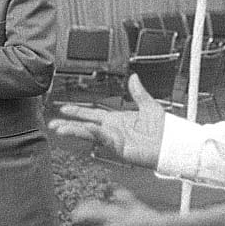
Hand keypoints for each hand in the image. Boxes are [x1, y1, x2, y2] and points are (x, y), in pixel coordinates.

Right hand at [49, 75, 165, 168]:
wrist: (172, 142)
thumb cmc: (163, 128)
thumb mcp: (149, 105)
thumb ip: (138, 92)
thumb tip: (133, 77)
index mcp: (117, 119)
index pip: (92, 113)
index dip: (78, 111)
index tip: (63, 108)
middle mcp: (113, 129)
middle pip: (86, 125)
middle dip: (69, 123)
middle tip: (52, 123)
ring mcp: (115, 139)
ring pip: (90, 133)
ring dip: (74, 130)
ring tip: (58, 129)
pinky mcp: (119, 148)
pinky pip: (103, 139)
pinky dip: (93, 133)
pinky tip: (82, 128)